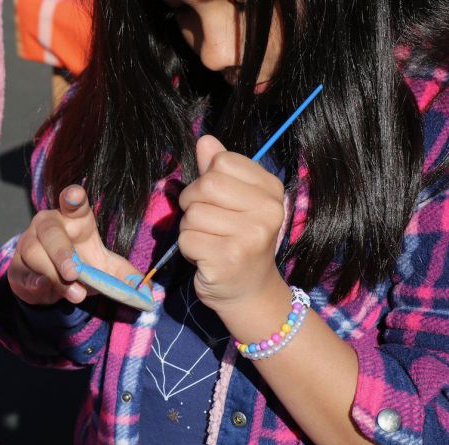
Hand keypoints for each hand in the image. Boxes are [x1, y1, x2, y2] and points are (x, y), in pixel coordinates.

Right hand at [8, 185, 141, 305]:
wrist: (48, 283)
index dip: (73, 197)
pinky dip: (35, 283)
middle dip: (61, 252)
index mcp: (72, 219)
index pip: (72, 202)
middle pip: (50, 232)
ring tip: (74, 293)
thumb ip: (125, 276)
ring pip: (34, 254)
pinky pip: (23, 273)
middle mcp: (47, 225)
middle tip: (73, 272)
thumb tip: (149, 291)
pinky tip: (45, 290)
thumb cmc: (78, 263)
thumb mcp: (104, 267)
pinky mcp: (17, 266)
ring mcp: (28, 244)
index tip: (75, 195)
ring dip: (53, 275)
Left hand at [178, 135, 285, 312]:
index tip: (216, 201)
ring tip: (209, 242)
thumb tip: (205, 139)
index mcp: (271, 190)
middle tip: (206, 224)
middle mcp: (267, 211)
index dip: (206, 180)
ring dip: (190, 229)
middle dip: (193, 204)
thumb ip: (219, 170)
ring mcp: (250, 237)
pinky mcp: (228, 259)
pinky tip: (206, 258)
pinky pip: (186, 239)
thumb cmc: (238, 241)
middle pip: (205, 185)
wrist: (250, 292)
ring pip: (192, 214)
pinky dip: (187, 249)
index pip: (222, 161)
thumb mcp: (234, 202)